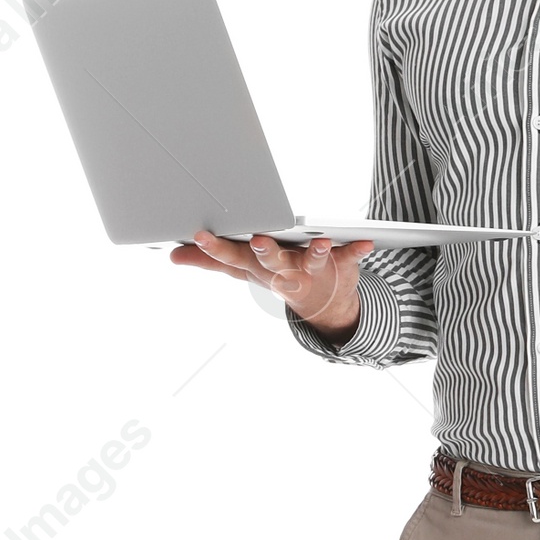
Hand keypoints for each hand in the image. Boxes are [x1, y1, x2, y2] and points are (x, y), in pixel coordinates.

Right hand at [171, 229, 373, 336]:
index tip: (199, 233)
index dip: (215, 248)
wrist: (324, 306)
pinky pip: (351, 257)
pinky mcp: (340, 265)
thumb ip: (209, 261)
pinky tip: (366, 243)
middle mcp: (284, 271)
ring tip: (320, 242)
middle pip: (272, 261)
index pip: (232, 258)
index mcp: (258, 267)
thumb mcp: (243, 270)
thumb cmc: (278, 276)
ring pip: (312, 260)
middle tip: (260, 239)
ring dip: (315, 252)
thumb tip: (173, 255)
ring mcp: (313, 270)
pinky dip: (358, 251)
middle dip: (265, 252)